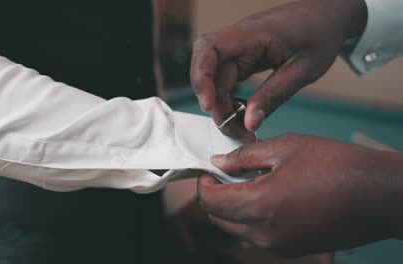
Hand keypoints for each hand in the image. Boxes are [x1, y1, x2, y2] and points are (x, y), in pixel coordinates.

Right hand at [191, 0, 366, 131]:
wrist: (330, 16)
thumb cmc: (320, 34)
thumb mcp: (302, 70)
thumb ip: (273, 96)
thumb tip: (249, 123)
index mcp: (251, 34)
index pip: (208, 49)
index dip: (201, 77)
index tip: (208, 105)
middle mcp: (238, 40)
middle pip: (210, 72)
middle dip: (216, 104)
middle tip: (233, 129)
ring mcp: (240, 49)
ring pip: (217, 80)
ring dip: (223, 105)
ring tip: (240, 127)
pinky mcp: (245, 58)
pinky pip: (229, 80)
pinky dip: (232, 99)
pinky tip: (245, 113)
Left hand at [197, 134, 402, 256]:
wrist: (378, 195)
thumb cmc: (336, 166)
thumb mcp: (284, 148)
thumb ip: (244, 157)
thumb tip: (219, 162)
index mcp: (258, 206)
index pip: (209, 200)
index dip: (203, 182)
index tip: (209, 168)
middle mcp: (263, 233)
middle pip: (219, 217)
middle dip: (215, 195)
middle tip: (225, 173)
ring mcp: (278, 245)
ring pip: (236, 228)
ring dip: (233, 207)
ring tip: (249, 181)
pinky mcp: (292, 249)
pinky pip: (257, 235)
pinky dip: (252, 217)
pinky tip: (268, 196)